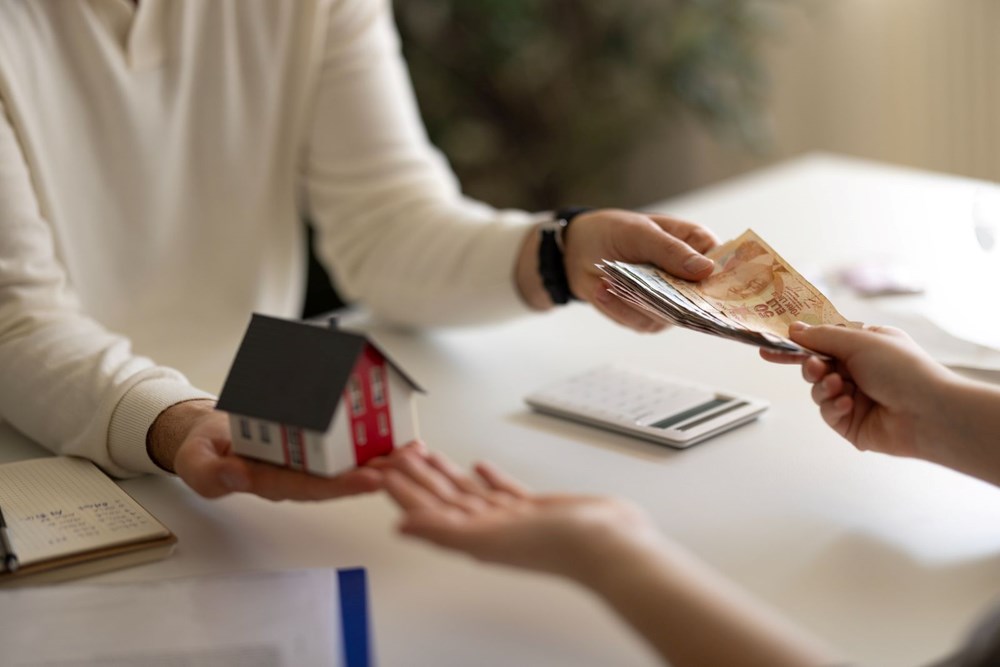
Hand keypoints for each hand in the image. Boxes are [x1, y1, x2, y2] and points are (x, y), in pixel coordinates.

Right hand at [149, 400, 383, 499]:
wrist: (206, 433)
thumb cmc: (205, 451)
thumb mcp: (198, 463)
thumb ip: (213, 474)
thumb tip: (238, 477)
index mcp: (273, 482)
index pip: (313, 487)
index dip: (343, 485)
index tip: (372, 480)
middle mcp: (297, 472)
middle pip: (341, 475)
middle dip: (375, 470)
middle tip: (405, 464)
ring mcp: (305, 455)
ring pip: (348, 458)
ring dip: (381, 455)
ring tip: (413, 450)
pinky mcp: (312, 436)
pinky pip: (342, 437)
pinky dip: (370, 434)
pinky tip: (397, 431)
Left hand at [382, 447, 662, 581]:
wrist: (606, 542)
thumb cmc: (554, 547)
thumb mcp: (488, 538)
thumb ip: (441, 531)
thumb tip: (400, 527)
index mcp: (474, 537)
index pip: (427, 510)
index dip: (404, 490)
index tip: (384, 471)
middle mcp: (489, 528)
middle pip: (443, 498)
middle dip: (419, 477)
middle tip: (398, 455)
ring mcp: (512, 518)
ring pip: (469, 492)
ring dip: (447, 474)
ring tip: (428, 456)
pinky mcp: (535, 508)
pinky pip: (504, 490)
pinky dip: (489, 477)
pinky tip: (481, 466)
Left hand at [565, 209, 718, 331]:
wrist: (579, 251)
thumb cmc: (616, 232)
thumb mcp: (642, 233)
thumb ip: (671, 251)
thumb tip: (706, 269)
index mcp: (697, 247)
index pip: (724, 267)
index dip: (727, 281)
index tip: (714, 287)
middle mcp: (689, 278)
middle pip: (701, 300)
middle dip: (677, 300)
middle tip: (652, 291)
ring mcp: (671, 301)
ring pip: (670, 316)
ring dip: (638, 302)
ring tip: (611, 282)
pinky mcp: (648, 317)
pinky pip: (641, 321)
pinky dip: (619, 307)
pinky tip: (602, 289)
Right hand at [760, 322, 957, 458]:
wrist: (928, 412)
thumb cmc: (903, 369)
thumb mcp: (859, 341)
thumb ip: (821, 336)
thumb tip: (794, 329)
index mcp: (865, 346)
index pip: (823, 341)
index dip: (797, 343)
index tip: (769, 346)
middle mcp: (859, 371)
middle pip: (815, 366)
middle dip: (811, 366)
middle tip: (815, 367)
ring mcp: (855, 397)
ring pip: (817, 390)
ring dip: (823, 387)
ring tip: (839, 387)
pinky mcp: (851, 423)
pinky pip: (827, 412)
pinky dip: (834, 407)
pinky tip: (849, 405)